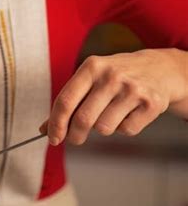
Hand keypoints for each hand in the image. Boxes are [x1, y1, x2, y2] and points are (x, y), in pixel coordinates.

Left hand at [39, 48, 187, 145]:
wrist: (159, 68)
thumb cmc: (117, 75)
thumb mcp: (92, 77)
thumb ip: (70, 100)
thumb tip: (45, 128)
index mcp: (92, 67)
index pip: (66, 100)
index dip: (56, 124)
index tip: (53, 138)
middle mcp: (111, 76)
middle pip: (83, 119)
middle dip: (75, 135)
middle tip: (76, 138)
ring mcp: (132, 89)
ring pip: (104, 128)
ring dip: (103, 128)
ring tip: (111, 113)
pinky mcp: (150, 104)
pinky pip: (126, 130)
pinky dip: (124, 128)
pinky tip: (129, 112)